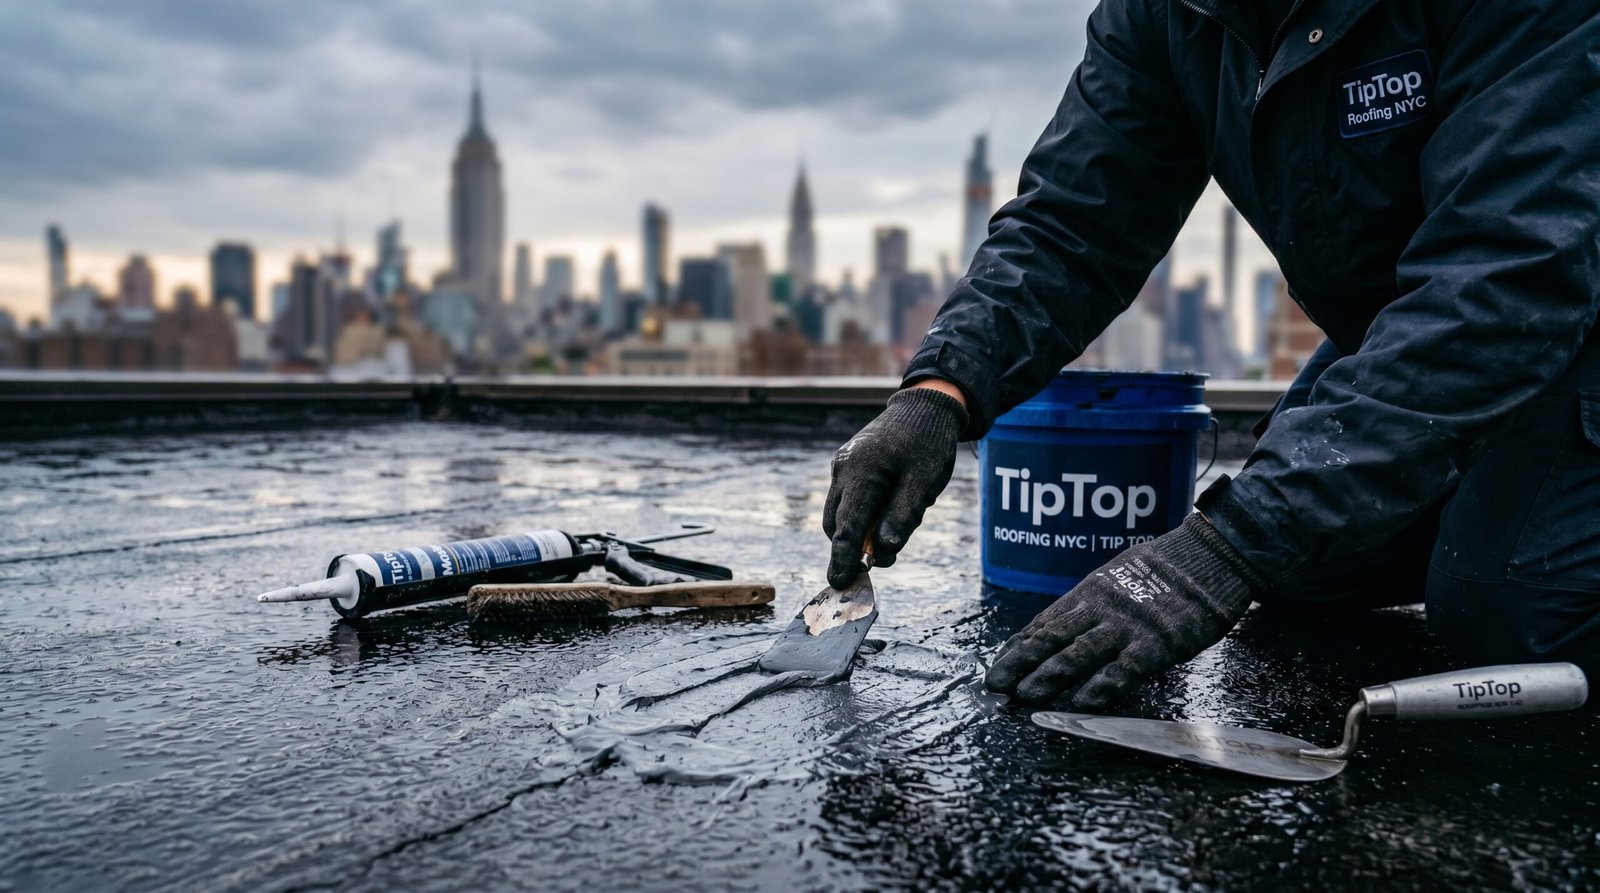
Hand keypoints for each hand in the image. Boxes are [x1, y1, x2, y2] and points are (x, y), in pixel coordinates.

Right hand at [823, 385, 967, 588]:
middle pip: (836, 523)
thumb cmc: (928, 442)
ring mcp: (843, 466)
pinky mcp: (849, 466)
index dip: (843, 558)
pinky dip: (867, 513)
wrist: (925, 406)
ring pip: (842, 513)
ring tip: (903, 518)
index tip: (839, 583)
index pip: (846, 526)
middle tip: (883, 558)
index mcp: (860, 472)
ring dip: (863, 529)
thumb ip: (902, 517)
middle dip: (854, 546)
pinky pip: (851, 499)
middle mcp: (843, 469)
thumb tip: (883, 552)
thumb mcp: (924, 482)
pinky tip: (896, 502)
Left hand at [984, 514, 1262, 709]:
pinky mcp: (1157, 643)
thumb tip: (1064, 624)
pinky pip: (1123, 669)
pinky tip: (1080, 704)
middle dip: (1020, 664)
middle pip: (1051, 639)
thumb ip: (1093, 602)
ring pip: (1078, 654)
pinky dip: (1100, 688)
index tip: (996, 665)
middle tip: (994, 685)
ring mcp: (1127, 626)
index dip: (1018, 646)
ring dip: (1048, 677)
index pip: (1045, 623)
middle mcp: (1100, 608)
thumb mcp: (1118, 576)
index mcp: (1090, 592)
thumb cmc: (1165, 569)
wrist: (1209, 556)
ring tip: (1024, 697)